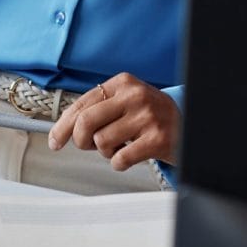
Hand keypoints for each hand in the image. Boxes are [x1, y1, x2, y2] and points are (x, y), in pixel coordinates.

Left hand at [46, 73, 177, 170]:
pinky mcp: (157, 139)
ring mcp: (147, 117)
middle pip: (86, 121)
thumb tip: (64, 128)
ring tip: (120, 147)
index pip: (82, 103)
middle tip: (88, 146)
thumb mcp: (127, 102)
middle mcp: (134, 96)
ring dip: (105, 152)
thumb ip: (100, 109)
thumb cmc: (152, 116)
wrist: (192, 125)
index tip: (55, 141)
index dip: (63, 125)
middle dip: (80, 140)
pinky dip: (119, 163)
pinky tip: (128, 157)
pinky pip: (121, 158)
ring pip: (102, 142)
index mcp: (122, 83)